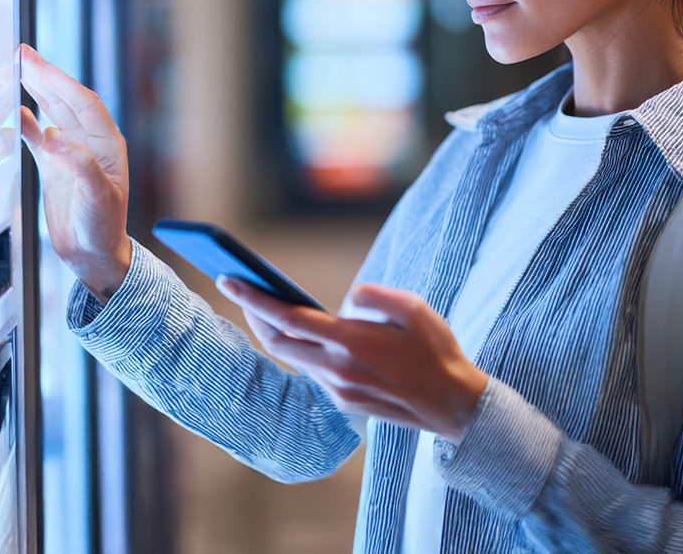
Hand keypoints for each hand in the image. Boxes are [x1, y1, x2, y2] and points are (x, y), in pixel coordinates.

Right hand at [19, 44, 130, 302]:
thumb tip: (53, 137)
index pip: (83, 103)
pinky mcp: (55, 166)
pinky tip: (12, 109)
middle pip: (65, 100)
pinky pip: (37, 136)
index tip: (38, 64)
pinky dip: (24, 122)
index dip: (61, 82)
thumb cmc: (104, 226)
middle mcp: (91, 143)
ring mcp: (71, 152)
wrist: (94, 254)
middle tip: (20, 53)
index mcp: (108, 144)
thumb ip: (79, 165)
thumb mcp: (98, 196)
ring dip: (34, 91)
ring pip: (51, 113)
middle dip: (44, 76)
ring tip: (13, 69)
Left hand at [217, 278, 488, 443]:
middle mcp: (337, 369)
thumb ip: (371, 297)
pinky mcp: (344, 401)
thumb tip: (344, 303)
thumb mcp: (413, 307)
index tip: (228, 279)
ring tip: (263, 305)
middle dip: (253, 313)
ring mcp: (338, 390)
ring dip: (275, 332)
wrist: (454, 405)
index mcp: (351, 342)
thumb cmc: (435, 349)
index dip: (253, 297)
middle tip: (238, 288)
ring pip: (293, 357)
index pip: (288, 317)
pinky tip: (300, 332)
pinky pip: (312, 370)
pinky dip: (301, 349)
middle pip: (277, 341)